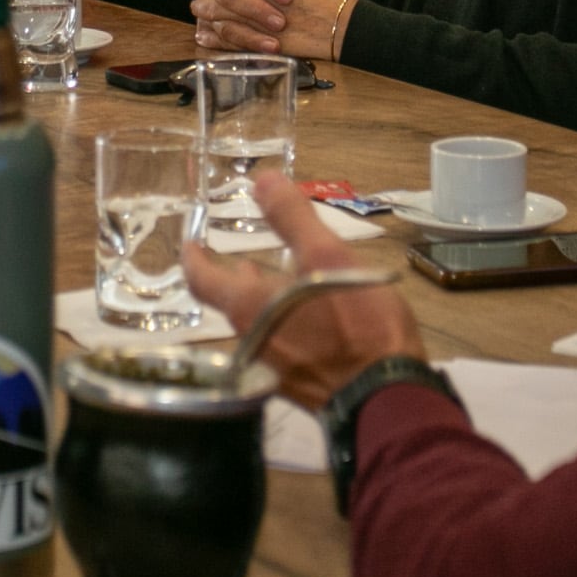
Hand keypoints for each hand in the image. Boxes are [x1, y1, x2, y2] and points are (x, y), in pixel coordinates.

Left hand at [181, 172, 423, 410]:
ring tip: (282, 281)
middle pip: (232, 304)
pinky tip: (313, 319)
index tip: (190, 244)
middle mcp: (252, 341)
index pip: (202, 280)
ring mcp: (274, 369)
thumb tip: (260, 179)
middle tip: (246, 259)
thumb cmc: (357, 323)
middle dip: (238, 279)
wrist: (386, 397)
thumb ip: (291, 218)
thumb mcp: (326, 256)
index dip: (194, 258)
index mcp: (248, 308)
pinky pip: (282, 346)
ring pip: (259, 325)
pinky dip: (286, 323)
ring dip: (265, 300)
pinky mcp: (300, 387)